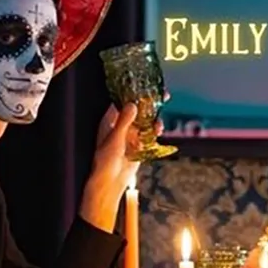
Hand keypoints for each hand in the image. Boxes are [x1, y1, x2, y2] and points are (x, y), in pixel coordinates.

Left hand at [80, 97, 166, 232]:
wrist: (110, 182)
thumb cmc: (105, 160)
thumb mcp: (115, 138)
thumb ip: (125, 121)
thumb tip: (132, 104)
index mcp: (110, 120)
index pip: (123, 101)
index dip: (135, 93)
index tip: (147, 86)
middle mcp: (121, 125)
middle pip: (138, 109)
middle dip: (150, 103)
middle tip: (163, 95)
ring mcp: (130, 135)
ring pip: (145, 121)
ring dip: (153, 119)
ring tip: (159, 121)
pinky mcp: (138, 145)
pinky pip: (149, 134)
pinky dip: (154, 132)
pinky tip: (158, 131)